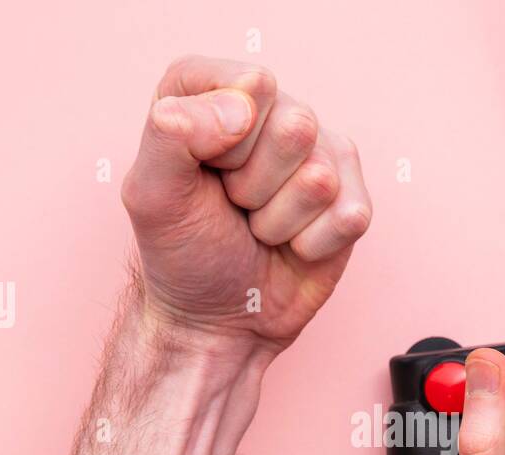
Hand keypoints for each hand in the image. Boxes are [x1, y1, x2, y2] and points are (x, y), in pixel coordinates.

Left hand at [121, 56, 371, 357]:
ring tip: (258, 228)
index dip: (224, 136)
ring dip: (279, 221)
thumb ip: (172, 133)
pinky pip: (349, 216)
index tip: (206, 170)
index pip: (247, 84)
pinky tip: (292, 247)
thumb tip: (243, 104)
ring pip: (320, 178)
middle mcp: (275, 114)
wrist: (218, 320)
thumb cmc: (183, 253)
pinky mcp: (353, 200)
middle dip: (254, 184)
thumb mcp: (151, 194)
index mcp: (218, 94)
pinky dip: (311, 246)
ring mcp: (321, 155)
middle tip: (234, 205)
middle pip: (294, 125)